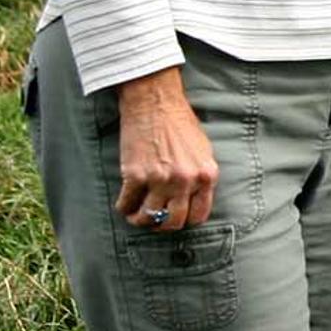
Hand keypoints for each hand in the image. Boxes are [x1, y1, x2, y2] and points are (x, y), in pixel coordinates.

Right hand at [113, 70, 217, 232]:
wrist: (155, 104)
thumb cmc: (180, 124)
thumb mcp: (203, 151)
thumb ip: (200, 177)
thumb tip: (193, 201)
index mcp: (206, 175)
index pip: (198, 216)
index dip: (184, 221)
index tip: (175, 218)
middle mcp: (185, 181)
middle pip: (173, 223)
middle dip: (161, 225)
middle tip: (153, 219)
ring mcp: (160, 180)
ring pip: (148, 218)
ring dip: (140, 219)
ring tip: (136, 214)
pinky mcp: (135, 175)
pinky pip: (126, 204)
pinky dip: (123, 207)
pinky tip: (124, 203)